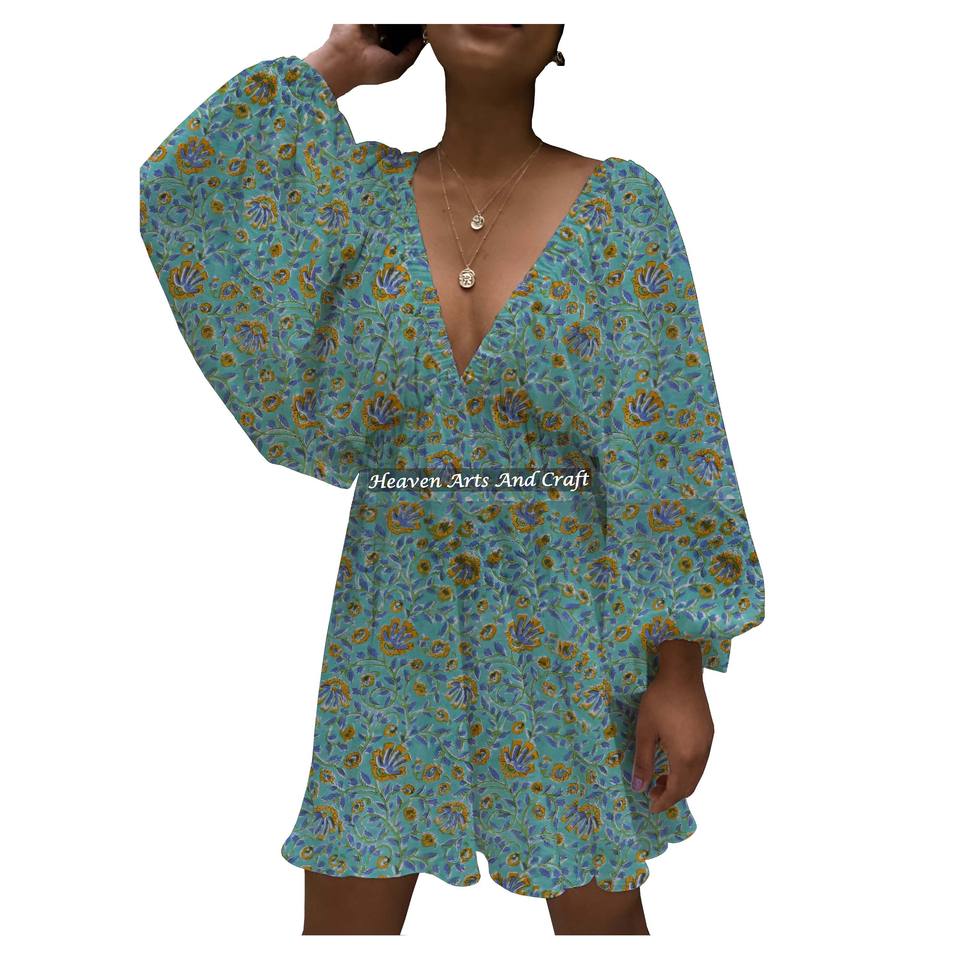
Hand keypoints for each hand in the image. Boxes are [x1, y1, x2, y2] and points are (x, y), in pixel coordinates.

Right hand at [304, 25, 425, 97]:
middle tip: (422, 21)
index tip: (425, 29)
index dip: (414, 34)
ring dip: (399, 18)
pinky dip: (389, 14)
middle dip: (408, 24)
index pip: (402, 39)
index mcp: (383, 50)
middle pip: (397, 25)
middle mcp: (377, 37)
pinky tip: (401, 13)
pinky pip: (379, 10)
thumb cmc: (368, 69)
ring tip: (414, 15)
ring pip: (389, 18)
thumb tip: (421, 39)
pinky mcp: (363, 15)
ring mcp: (370, 24)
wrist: (344, 60)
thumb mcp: (397, 67)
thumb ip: (411, 53)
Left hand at [631, 639, 713, 814]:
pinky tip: (673, 760)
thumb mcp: (645, 731)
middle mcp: (701, 753)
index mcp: (685, 756)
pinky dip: (687, 769)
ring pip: (697, 774)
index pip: (677, 790)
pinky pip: (700, 761)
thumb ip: (643, 761)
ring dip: (680, 781)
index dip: (664, 801)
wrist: (682, 673)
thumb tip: (638, 787)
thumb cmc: (659, 700)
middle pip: (689, 785)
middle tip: (652, 793)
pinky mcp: (709, 732)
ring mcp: (708, 743)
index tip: (651, 807)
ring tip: (660, 777)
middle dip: (672, 794)